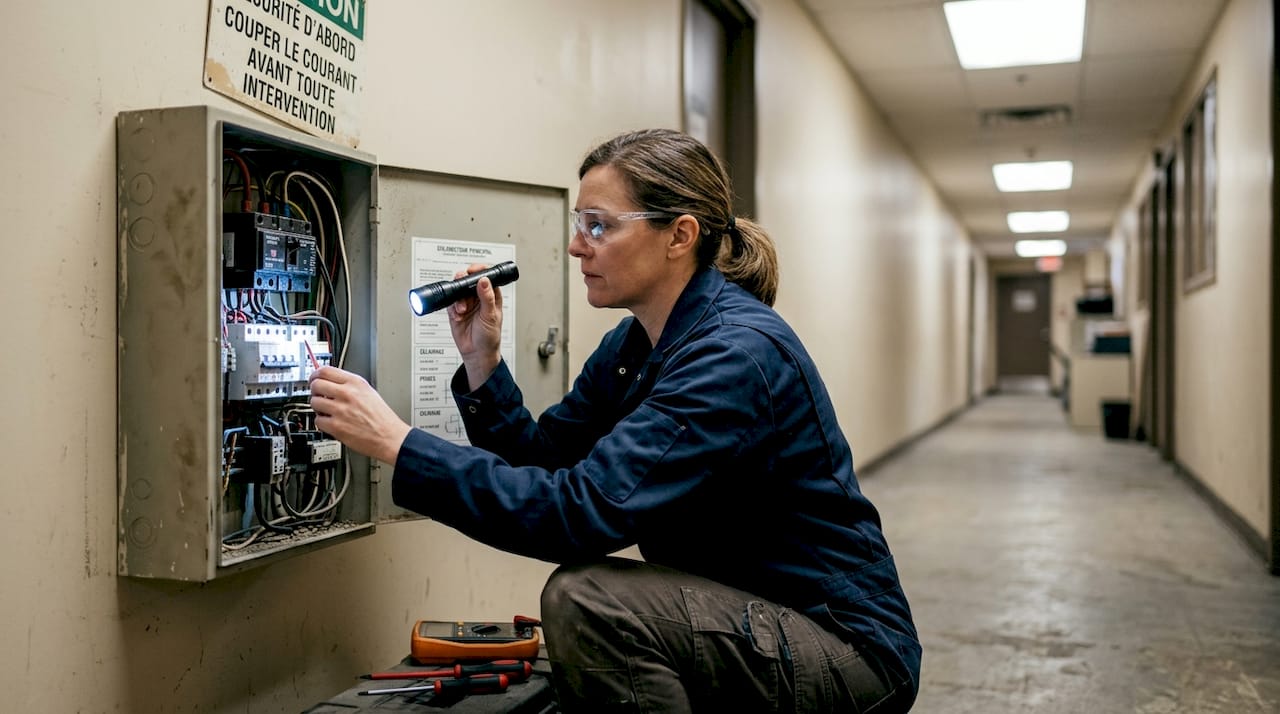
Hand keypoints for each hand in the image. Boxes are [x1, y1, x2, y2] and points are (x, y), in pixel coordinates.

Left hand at [309, 366, 411, 464]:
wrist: (389, 437)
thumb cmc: (382, 418)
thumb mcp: (369, 392)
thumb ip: (349, 385)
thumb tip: (331, 382)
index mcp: (356, 383)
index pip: (326, 370)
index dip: (315, 374)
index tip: (314, 378)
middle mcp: (347, 394)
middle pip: (316, 384)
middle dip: (314, 390)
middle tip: (318, 395)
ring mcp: (340, 410)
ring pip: (314, 402)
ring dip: (318, 407)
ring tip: (327, 411)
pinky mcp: (336, 427)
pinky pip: (318, 420)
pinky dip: (322, 422)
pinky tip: (331, 423)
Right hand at [447, 263, 503, 388]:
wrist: (477, 354)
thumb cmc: (490, 337)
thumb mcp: (491, 316)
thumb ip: (487, 298)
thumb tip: (484, 281)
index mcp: (491, 296)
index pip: (486, 277)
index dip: (479, 270)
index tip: (473, 270)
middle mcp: (478, 298)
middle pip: (468, 281)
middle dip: (463, 282)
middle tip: (461, 286)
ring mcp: (466, 304)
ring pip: (458, 290)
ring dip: (458, 298)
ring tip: (462, 310)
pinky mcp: (456, 311)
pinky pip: (450, 302)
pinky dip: (452, 307)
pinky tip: (457, 315)